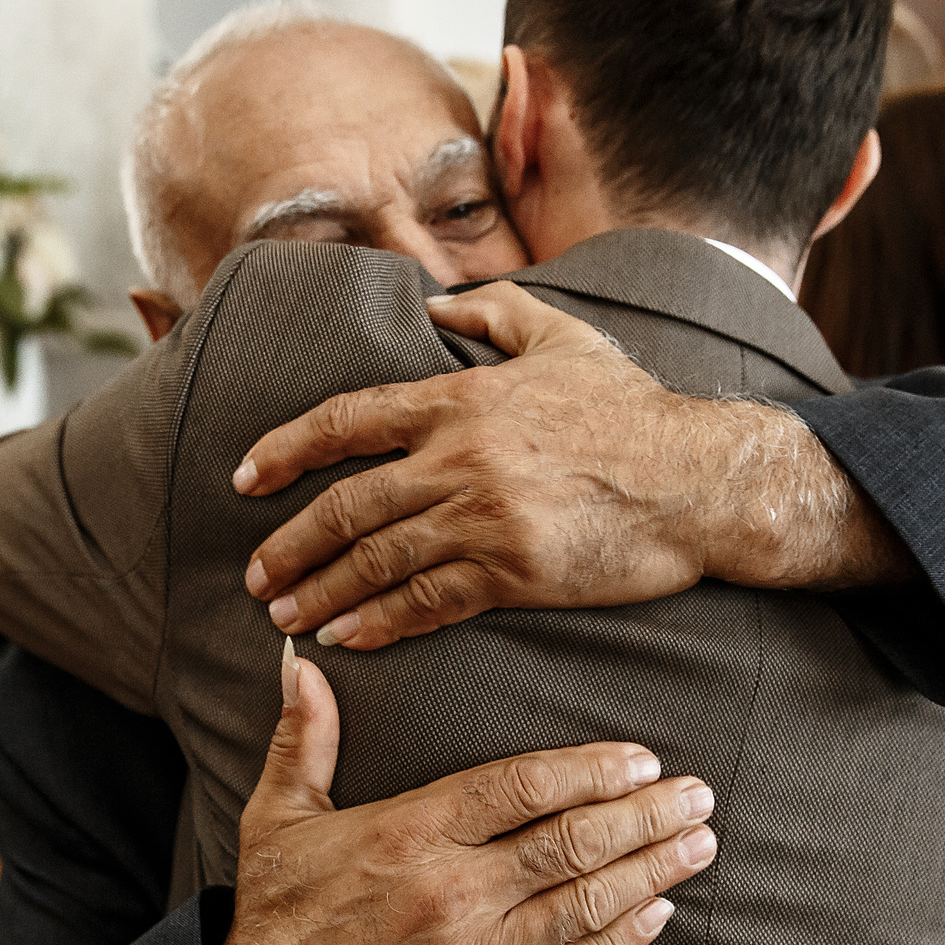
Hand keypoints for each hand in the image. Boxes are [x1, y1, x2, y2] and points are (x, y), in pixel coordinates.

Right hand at [212, 643, 719, 944]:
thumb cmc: (277, 919)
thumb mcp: (276, 822)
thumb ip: (303, 742)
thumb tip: (305, 669)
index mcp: (407, 834)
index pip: (519, 788)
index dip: (588, 770)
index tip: (640, 758)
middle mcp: (451, 892)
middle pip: (570, 842)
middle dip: (644, 815)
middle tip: (697, 794)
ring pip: (584, 903)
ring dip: (651, 871)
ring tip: (699, 844)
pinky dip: (620, 939)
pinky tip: (658, 913)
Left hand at [231, 282, 884, 650]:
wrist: (699, 478)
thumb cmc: (634, 409)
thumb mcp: (564, 337)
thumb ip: (495, 314)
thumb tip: (438, 308)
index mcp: (462, 401)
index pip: (348, 421)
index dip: (287, 450)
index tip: (245, 477)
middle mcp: (460, 458)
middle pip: (348, 504)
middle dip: (291, 543)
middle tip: (256, 575)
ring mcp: (484, 518)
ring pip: (378, 559)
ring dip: (322, 591)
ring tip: (284, 616)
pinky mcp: (513, 572)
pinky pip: (428, 601)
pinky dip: (381, 622)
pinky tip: (349, 637)